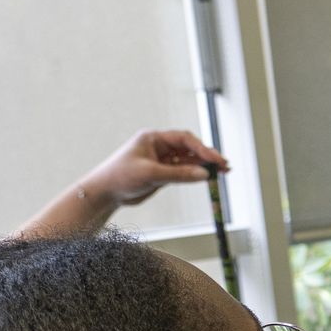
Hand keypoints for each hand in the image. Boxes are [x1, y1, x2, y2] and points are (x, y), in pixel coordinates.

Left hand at [82, 130, 229, 207]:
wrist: (105, 192)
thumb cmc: (121, 176)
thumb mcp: (151, 174)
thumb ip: (179, 174)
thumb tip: (204, 174)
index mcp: (154, 138)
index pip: (184, 139)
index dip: (202, 148)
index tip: (215, 159)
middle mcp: (159, 146)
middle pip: (190, 148)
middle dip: (207, 156)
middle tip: (224, 165)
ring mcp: (162, 160)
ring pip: (189, 160)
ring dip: (204, 166)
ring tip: (222, 172)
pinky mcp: (163, 173)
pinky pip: (184, 171)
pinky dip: (196, 174)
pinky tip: (208, 178)